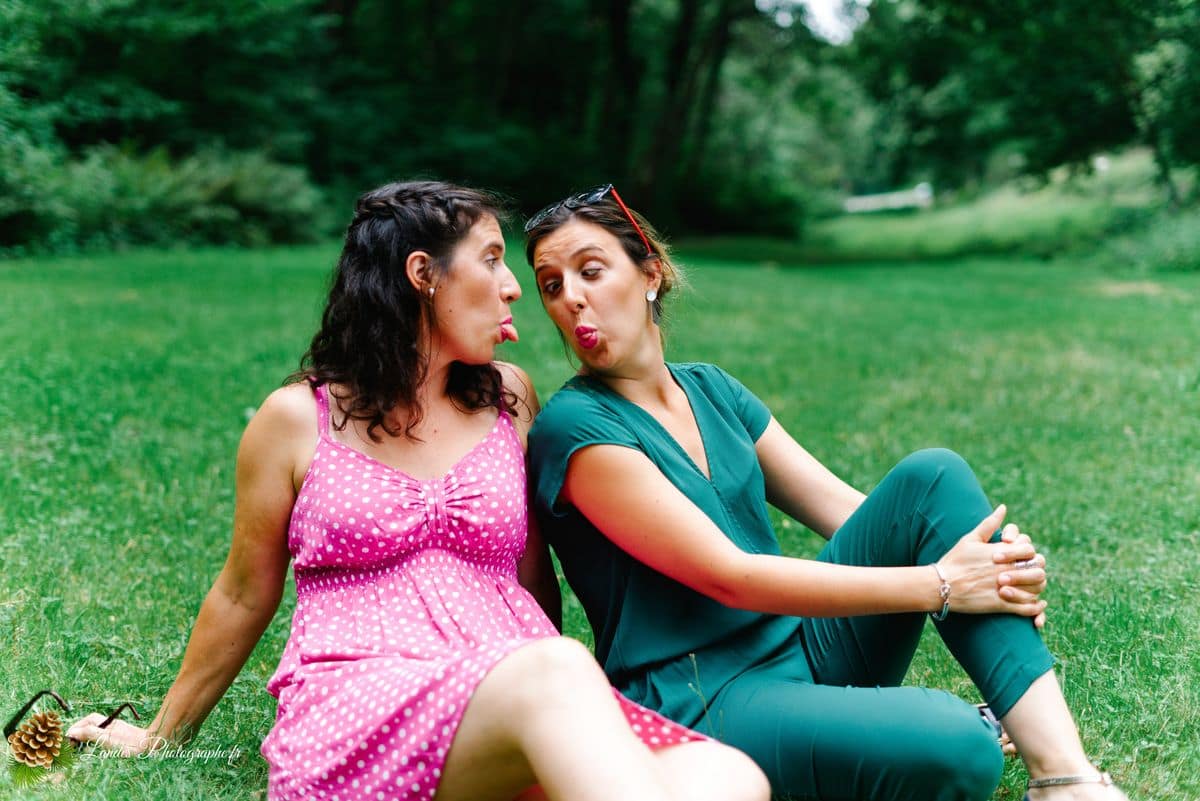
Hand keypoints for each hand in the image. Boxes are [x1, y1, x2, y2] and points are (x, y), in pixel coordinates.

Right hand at [66, 715, 156, 756]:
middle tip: (72, 742)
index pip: (89, 719)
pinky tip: (95, 747)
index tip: (68, 736)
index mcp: (108, 723)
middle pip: (93, 724)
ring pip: (99, 730)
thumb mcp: (106, 738)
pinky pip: (105, 736)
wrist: (150, 744)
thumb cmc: (129, 743)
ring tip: (80, 746)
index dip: (78, 726)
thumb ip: (89, 734)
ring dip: (88, 736)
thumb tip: (72, 731)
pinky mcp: (122, 738)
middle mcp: (112, 724)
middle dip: (81, 731)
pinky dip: (97, 740)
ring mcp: (117, 730)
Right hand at [937, 505, 1047, 620]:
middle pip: (1037, 569)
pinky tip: (1038, 604)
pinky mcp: (1001, 605)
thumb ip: (989, 523)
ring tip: (1032, 587)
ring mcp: (1005, 588)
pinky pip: (1028, 608)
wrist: (940, 586)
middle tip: (1029, 571)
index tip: (1020, 555)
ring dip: (1037, 587)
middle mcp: (1006, 570)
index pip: (1029, 549)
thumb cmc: (954, 561)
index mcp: (1000, 553)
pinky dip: (1036, 607)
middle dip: (1036, 570)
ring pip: (1036, 589)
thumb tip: (1003, 508)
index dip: (1028, 552)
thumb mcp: (970, 539)